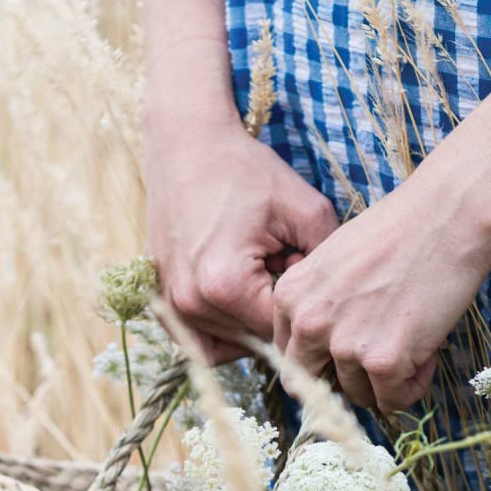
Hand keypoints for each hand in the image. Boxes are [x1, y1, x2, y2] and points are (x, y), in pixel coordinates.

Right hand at [147, 110, 338, 363]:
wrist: (187, 144)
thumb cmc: (245, 171)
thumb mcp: (305, 210)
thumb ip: (328, 264)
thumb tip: (332, 305)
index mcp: (225, 284)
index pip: (283, 331)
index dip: (306, 309)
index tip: (312, 280)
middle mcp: (190, 303)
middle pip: (256, 342)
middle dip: (279, 315)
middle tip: (284, 268)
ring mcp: (169, 305)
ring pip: (229, 345)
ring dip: (252, 322)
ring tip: (261, 277)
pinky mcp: (159, 301)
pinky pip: (198, 341)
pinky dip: (224, 333)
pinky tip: (242, 301)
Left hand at [272, 172, 490, 413]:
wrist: (447, 214)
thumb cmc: (400, 230)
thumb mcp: (334, 261)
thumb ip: (319, 303)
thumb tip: (326, 350)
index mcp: (289, 297)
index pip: (288, 357)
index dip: (321, 361)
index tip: (349, 352)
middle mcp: (308, 323)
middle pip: (310, 386)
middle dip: (342, 382)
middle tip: (375, 364)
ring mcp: (345, 345)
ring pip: (358, 395)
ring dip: (386, 379)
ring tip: (412, 341)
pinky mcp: (383, 361)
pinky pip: (394, 399)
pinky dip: (413, 384)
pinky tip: (427, 350)